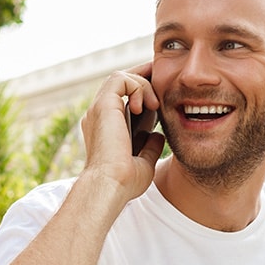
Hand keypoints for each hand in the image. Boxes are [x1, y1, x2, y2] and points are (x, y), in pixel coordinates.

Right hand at [79, 62, 163, 195]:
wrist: (111, 186)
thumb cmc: (125, 182)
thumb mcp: (143, 162)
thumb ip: (150, 147)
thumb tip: (158, 135)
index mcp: (108, 127)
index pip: (125, 101)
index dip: (143, 93)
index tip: (163, 97)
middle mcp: (100, 115)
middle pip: (121, 84)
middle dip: (144, 79)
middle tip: (165, 81)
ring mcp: (99, 109)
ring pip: (121, 78)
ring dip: (143, 84)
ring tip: (156, 104)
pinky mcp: (103, 104)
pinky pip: (120, 79)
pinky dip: (138, 86)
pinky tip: (148, 105)